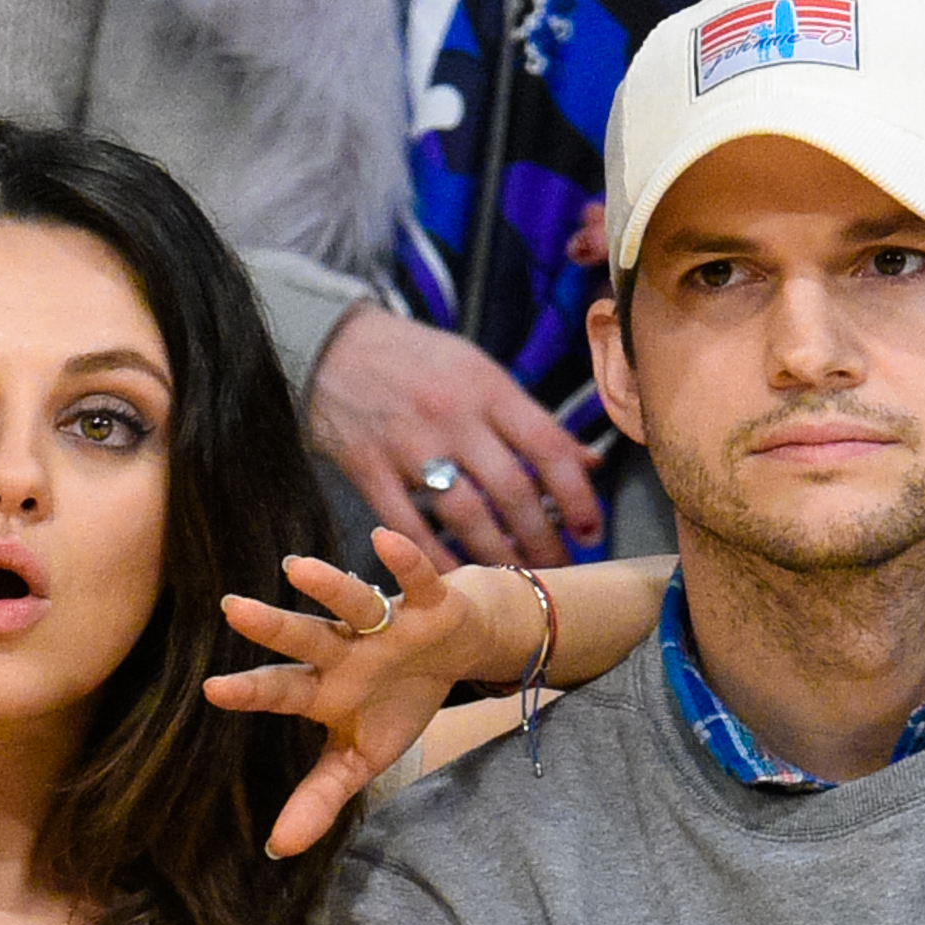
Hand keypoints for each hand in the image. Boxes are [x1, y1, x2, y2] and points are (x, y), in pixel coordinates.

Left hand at [205, 528, 554, 853]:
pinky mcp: (427, 603)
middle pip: (304, 638)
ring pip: (352, 601)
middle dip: (272, 626)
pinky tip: (382, 541)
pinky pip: (415, 578)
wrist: (458, 654)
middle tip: (230, 609)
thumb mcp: (362, 758)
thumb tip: (279, 851)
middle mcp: (345, 650)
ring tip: (296, 569)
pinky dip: (404, 562)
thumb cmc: (398, 701)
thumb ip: (320, 798)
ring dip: (328, 586)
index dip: (250, 691)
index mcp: (324, 688)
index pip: (281, 690)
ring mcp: (384, 624)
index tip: (211, 690)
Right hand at [308, 309, 603, 569]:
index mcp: (488, 387)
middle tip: (561, 568)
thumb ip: (531, 420)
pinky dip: (435, 560)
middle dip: (543, 537)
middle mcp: (453, 415)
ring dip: (498, 555)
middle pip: (511, 489)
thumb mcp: (479, 372)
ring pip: (466, 515)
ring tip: (517, 579)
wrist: (332, 345)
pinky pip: (409, 528)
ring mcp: (409, 444)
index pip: (546, 445)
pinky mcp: (368, 469)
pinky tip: (456, 579)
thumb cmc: (417, 361)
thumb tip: (589, 463)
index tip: (592, 529)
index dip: (576, 494)